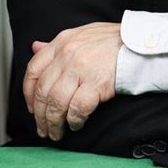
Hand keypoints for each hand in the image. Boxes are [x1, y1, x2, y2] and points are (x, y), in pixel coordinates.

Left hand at [23, 22, 120, 140]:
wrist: (140, 44)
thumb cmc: (113, 41)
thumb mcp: (81, 35)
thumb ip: (57, 45)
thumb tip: (35, 47)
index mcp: (61, 42)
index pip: (34, 70)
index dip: (28, 94)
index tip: (32, 108)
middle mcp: (67, 55)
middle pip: (43, 92)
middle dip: (40, 116)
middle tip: (43, 129)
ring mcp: (81, 69)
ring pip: (56, 103)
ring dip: (54, 123)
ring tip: (56, 133)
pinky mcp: (96, 84)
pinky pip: (77, 109)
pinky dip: (74, 121)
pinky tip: (76, 125)